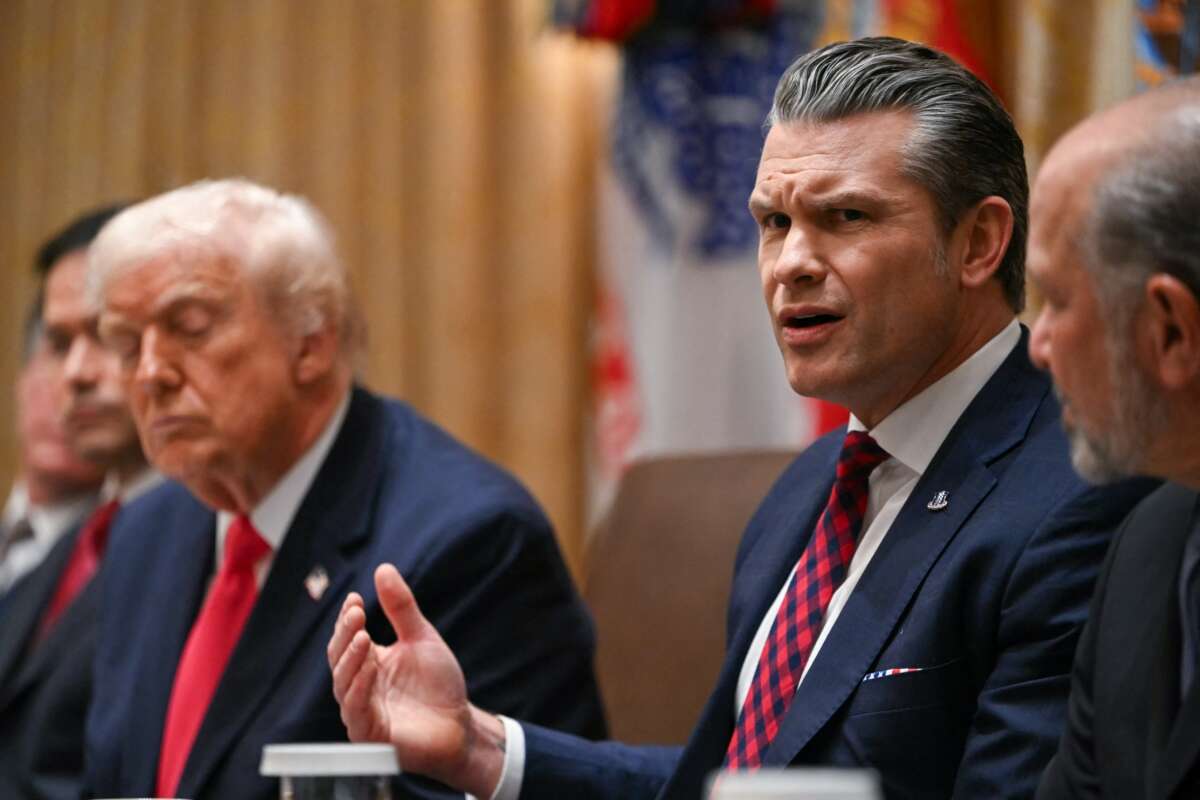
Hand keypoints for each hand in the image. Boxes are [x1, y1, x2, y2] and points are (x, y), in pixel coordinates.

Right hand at [328, 563, 506, 795]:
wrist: (460, 725)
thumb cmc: (439, 685)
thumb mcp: (421, 638)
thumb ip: (401, 608)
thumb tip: (383, 569)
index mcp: (368, 662)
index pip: (347, 638)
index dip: (347, 619)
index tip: (354, 599)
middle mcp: (359, 685)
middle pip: (339, 658)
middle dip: (345, 634)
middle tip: (356, 613)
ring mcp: (362, 710)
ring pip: (343, 683)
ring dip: (351, 659)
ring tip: (362, 636)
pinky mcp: (370, 734)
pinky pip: (356, 710)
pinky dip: (359, 689)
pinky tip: (369, 669)